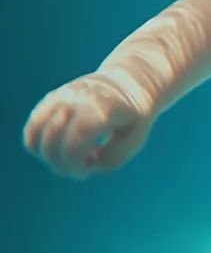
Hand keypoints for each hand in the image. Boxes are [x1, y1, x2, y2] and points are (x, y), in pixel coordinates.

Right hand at [23, 73, 154, 178]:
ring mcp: (62, 96)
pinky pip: (32, 128)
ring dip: (48, 156)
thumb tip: (85, 165)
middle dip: (62, 165)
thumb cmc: (134, 116)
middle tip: (81, 167)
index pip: (74, 142)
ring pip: (35, 133)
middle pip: (52, 141)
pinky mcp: (51, 99)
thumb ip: (112, 159)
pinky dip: (39, 145)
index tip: (86, 171)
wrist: (130, 81)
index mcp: (103, 108)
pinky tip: (62, 146)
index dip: (74, 165)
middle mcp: (78, 99)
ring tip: (72, 155)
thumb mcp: (135, 139)